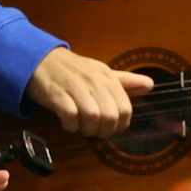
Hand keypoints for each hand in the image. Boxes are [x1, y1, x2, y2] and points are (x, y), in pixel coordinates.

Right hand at [24, 47, 153, 137]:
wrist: (40, 59)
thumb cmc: (73, 69)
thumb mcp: (101, 72)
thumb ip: (125, 81)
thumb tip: (150, 84)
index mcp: (107, 77)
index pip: (125, 108)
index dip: (120, 125)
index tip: (111, 128)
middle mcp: (94, 81)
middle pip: (110, 116)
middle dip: (104, 131)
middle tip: (95, 131)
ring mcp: (75, 87)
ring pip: (92, 117)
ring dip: (87, 130)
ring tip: (81, 128)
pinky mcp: (57, 94)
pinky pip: (70, 117)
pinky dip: (71, 126)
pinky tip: (68, 124)